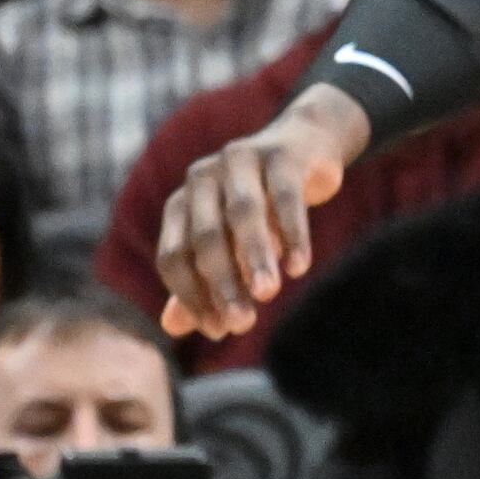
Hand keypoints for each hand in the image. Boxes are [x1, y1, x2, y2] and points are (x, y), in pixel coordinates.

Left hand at [156, 89, 366, 338]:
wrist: (307, 147)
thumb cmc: (263, 203)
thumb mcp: (230, 240)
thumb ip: (202, 279)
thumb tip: (172, 328)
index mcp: (181, 203)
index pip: (174, 257)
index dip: (192, 296)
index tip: (218, 331)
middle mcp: (201, 179)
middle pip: (206, 238)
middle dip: (223, 284)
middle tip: (243, 323)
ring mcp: (239, 161)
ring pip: (244, 215)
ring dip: (255, 257)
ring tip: (269, 294)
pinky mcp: (280, 154)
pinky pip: (286, 197)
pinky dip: (293, 234)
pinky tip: (300, 267)